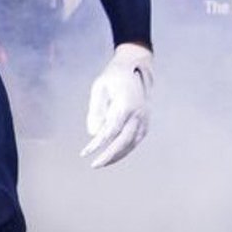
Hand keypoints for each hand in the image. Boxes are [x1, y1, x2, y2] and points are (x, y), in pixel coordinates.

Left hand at [82, 44, 152, 167]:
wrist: (136, 67)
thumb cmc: (113, 77)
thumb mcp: (99, 87)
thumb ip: (95, 109)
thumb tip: (92, 133)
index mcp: (126, 104)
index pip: (110, 130)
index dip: (98, 144)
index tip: (85, 152)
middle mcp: (138, 114)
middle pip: (123, 141)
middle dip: (108, 156)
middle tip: (93, 165)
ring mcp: (144, 119)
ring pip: (132, 144)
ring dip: (116, 156)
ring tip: (100, 163)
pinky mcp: (146, 122)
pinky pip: (136, 141)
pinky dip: (125, 150)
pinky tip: (113, 155)